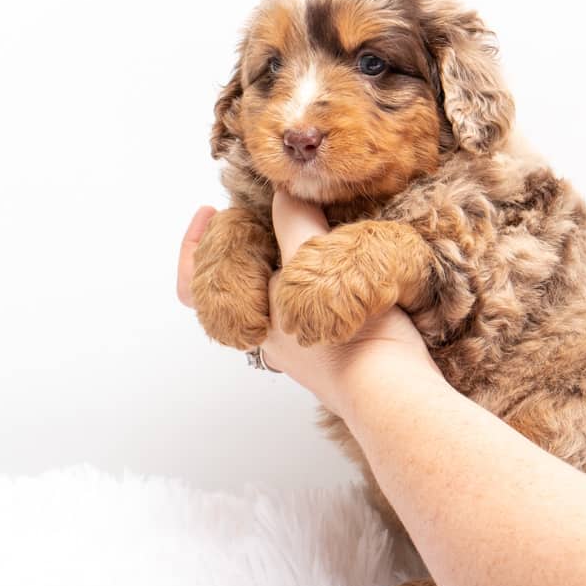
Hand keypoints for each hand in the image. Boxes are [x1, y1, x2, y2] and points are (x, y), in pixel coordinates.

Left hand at [177, 194, 436, 414]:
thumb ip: (294, 222)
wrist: (392, 393)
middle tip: (271, 209)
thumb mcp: (315, 263)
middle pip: (236, 284)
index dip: (194, 245)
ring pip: (275, 294)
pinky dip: (311, 277)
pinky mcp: (332, 349)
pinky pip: (306, 306)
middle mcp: (267, 337)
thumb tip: (283, 192)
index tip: (213, 210)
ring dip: (284, 258)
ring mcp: (299, 347)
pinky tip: (338, 259)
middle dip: (249, 243)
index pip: (193, 285)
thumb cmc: (348, 338)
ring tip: (310, 225)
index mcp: (250, 317)